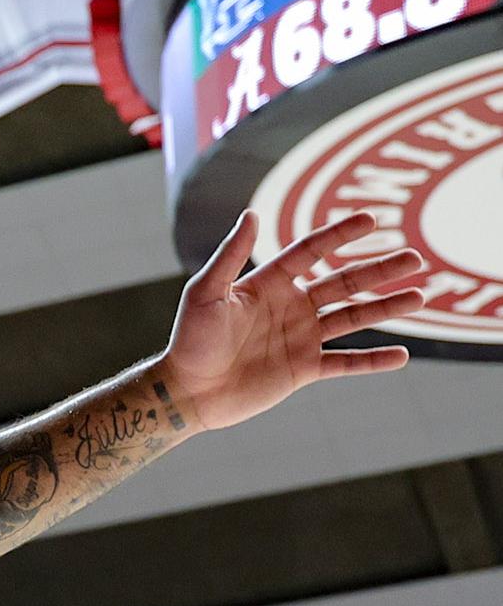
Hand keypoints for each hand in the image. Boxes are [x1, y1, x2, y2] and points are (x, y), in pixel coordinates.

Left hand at [159, 210, 426, 430]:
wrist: (185, 392)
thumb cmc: (189, 340)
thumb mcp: (205, 293)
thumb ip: (230, 256)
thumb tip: (252, 213)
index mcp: (270, 284)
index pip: (311, 251)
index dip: (340, 235)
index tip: (371, 219)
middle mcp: (292, 307)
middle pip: (344, 283)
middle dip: (380, 271)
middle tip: (417, 258)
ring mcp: (301, 338)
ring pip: (353, 318)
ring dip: (386, 308)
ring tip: (421, 296)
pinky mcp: (303, 369)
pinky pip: (346, 363)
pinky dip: (373, 361)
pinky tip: (403, 356)